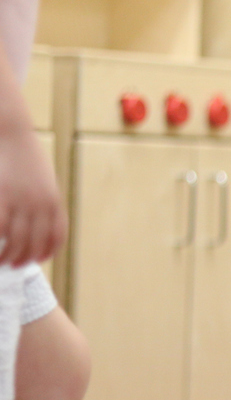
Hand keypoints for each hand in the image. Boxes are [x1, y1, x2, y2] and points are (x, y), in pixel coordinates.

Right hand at [0, 122, 64, 265]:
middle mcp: (42, 205)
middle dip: (25, 258)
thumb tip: (38, 223)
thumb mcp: (44, 182)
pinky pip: (1, 227)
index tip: (39, 260)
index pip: (56, 237)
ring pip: (17, 240)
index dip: (48, 252)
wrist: (12, 134)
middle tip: (14, 265)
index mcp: (55, 202)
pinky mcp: (3, 196)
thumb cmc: (26, 157)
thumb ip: (44, 203)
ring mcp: (22, 201)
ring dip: (9, 255)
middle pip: (36, 243)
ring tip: (2, 261)